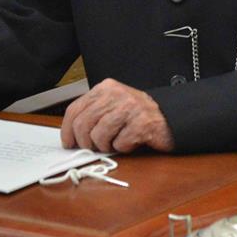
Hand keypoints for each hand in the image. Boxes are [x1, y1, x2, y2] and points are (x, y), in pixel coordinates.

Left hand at [60, 78, 174, 152]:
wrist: (170, 117)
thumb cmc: (137, 116)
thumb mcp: (112, 107)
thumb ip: (92, 114)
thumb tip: (70, 133)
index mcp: (105, 88)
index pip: (75, 109)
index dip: (67, 129)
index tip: (67, 142)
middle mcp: (116, 94)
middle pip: (83, 124)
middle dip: (85, 142)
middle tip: (94, 147)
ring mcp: (130, 107)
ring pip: (99, 136)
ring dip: (106, 146)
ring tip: (116, 142)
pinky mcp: (142, 123)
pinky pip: (120, 144)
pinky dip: (124, 148)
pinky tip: (131, 141)